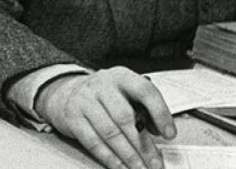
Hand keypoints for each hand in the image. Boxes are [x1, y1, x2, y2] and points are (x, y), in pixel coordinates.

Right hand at [35, 66, 175, 168]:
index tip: (169, 133)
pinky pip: (93, 142)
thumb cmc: (103, 95)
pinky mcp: (73, 118)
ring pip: (110, 133)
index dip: (160, 113)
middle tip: (155, 162)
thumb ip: (142, 107)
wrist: (66, 93)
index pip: (145, 91)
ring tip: (140, 168)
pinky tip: (120, 167)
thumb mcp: (124, 92)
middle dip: (143, 145)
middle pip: (125, 117)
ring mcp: (85, 101)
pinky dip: (109, 158)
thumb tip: (157, 130)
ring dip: (128, 155)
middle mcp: (103, 85)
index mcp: (122, 76)